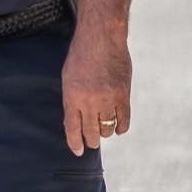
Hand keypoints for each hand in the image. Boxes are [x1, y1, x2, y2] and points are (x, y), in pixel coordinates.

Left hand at [61, 32, 131, 156]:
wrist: (101, 39)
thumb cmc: (80, 56)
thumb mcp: (68, 78)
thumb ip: (72, 99)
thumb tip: (75, 120)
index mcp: (72, 97)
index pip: (73, 128)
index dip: (75, 142)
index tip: (77, 152)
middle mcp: (90, 101)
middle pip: (91, 131)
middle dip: (90, 141)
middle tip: (91, 143)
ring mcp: (108, 99)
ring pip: (107, 128)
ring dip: (104, 133)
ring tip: (102, 133)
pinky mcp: (123, 96)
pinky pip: (123, 120)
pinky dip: (120, 128)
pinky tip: (117, 129)